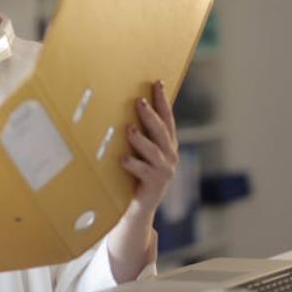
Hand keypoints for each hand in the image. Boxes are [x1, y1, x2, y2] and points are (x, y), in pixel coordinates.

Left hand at [121, 79, 178, 218]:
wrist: (139, 208)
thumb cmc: (137, 175)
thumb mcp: (141, 152)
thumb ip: (138, 134)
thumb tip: (122, 109)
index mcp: (167, 145)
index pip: (167, 118)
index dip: (163, 101)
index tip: (157, 83)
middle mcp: (169, 156)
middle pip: (161, 131)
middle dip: (151, 115)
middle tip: (139, 101)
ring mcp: (164, 171)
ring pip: (154, 151)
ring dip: (141, 139)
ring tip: (129, 129)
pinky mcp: (154, 185)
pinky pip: (143, 172)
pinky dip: (133, 164)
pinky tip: (122, 159)